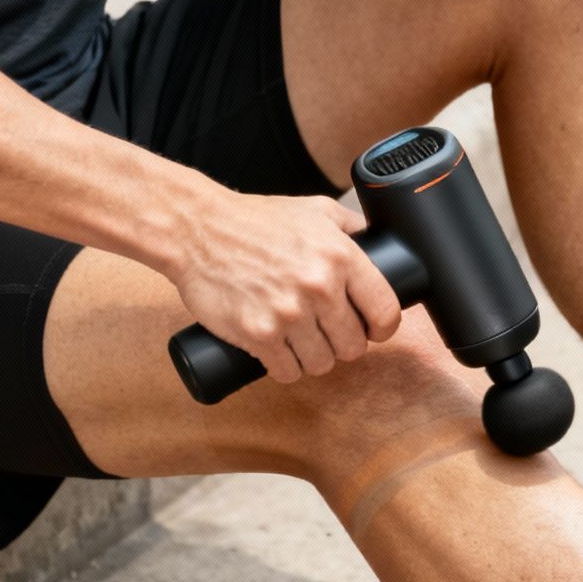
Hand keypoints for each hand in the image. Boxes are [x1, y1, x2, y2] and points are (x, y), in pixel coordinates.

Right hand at [167, 190, 402, 383]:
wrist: (197, 229)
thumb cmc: (254, 220)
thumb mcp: (313, 209)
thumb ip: (349, 225)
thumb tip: (378, 242)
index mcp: (340, 256)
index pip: (385, 312)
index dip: (382, 327)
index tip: (372, 330)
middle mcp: (319, 287)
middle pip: (353, 346)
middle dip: (342, 343)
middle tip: (327, 334)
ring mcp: (289, 314)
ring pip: (322, 363)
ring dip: (313, 358)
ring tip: (301, 343)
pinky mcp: (259, 335)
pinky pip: (288, 372)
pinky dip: (284, 367)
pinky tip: (279, 353)